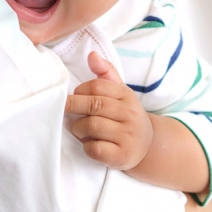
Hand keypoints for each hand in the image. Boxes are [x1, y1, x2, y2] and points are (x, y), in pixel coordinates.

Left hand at [64, 52, 153, 170]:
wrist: (147, 145)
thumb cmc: (126, 116)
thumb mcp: (120, 92)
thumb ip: (106, 72)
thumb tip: (91, 55)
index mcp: (126, 95)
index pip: (98, 86)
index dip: (81, 90)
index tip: (75, 96)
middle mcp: (129, 114)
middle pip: (94, 105)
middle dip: (74, 106)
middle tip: (64, 110)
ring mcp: (127, 136)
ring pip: (92, 126)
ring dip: (78, 128)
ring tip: (78, 128)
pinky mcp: (122, 156)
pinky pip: (95, 148)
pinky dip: (86, 146)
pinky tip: (89, 144)